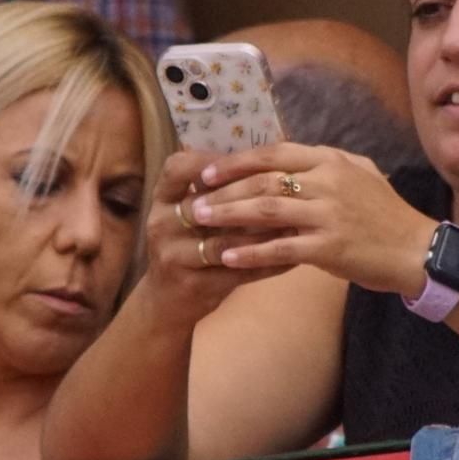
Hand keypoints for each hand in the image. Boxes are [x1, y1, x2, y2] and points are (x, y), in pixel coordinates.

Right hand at [143, 151, 290, 321]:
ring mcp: (174, 257)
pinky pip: (237, 273)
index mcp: (162, 200)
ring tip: (296, 226)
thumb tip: (266, 157)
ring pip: (224, 241)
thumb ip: (216, 190)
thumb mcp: (191, 215)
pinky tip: (292, 258)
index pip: (178, 167)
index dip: (212, 161)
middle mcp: (161, 225)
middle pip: (205, 204)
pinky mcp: (192, 285)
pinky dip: (266, 264)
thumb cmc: (189, 247)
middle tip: (288, 191)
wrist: (168, 302)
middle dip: (248, 198)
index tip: (249, 162)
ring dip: (263, 234)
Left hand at [193, 143, 435, 295]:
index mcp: (332, 160)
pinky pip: (280, 248)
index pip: (274, 153)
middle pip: (264, 180)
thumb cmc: (387, 214)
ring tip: (202, 222)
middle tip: (195, 199)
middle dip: (225, 190)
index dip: (237, 161)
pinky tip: (227, 257)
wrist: (417, 250)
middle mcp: (328, 181)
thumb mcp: (361, 174)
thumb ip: (326, 164)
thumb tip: (289, 158)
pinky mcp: (330, 247)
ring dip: (229, 216)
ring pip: (266, 210)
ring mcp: (329, 214)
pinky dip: (250, 253)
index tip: (209, 170)